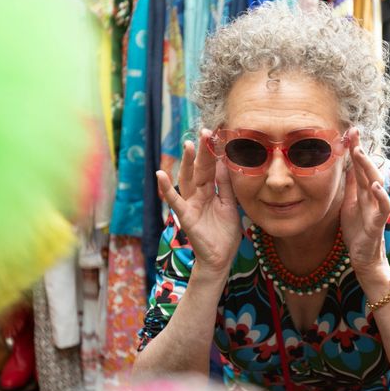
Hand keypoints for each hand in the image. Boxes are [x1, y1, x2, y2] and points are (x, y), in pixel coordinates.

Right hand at [156, 129, 241, 272]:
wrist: (220, 258)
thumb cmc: (224, 233)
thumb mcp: (230, 204)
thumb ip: (225, 185)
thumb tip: (226, 163)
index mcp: (209, 191)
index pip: (211, 168)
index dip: (214, 153)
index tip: (218, 134)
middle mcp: (198, 194)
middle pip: (200, 169)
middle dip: (203, 151)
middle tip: (206, 131)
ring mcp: (190, 204)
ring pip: (187, 179)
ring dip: (187, 162)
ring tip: (187, 144)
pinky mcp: (185, 216)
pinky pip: (175, 201)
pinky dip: (166, 189)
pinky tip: (159, 174)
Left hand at [340, 129, 389, 275]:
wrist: (363, 257)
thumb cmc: (357, 230)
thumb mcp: (349, 204)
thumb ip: (351, 186)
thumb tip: (347, 166)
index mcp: (363, 191)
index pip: (359, 166)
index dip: (355, 148)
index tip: (349, 131)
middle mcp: (372, 196)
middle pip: (368, 169)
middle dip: (360, 151)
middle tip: (353, 133)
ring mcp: (377, 208)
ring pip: (376, 183)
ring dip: (368, 167)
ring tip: (359, 153)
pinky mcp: (378, 222)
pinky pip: (383, 207)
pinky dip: (381, 196)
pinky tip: (375, 185)